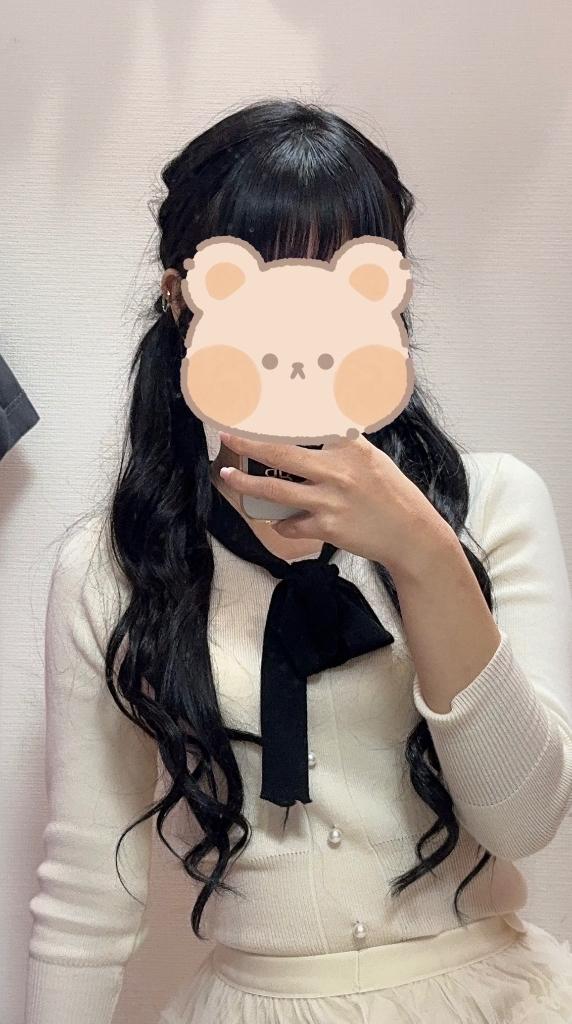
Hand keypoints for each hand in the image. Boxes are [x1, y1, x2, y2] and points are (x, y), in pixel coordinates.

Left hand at [217, 432, 454, 575]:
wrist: (411, 535)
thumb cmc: (392, 495)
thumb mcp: (372, 459)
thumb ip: (343, 444)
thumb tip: (318, 430)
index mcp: (350, 447)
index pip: (307, 424)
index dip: (277, 415)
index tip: (253, 406)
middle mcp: (337, 470)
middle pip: (281, 452)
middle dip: (248, 442)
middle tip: (227, 435)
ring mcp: (330, 500)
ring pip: (276, 490)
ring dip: (247, 482)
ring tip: (228, 476)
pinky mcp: (327, 527)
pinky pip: (291, 523)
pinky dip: (281, 522)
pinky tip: (279, 520)